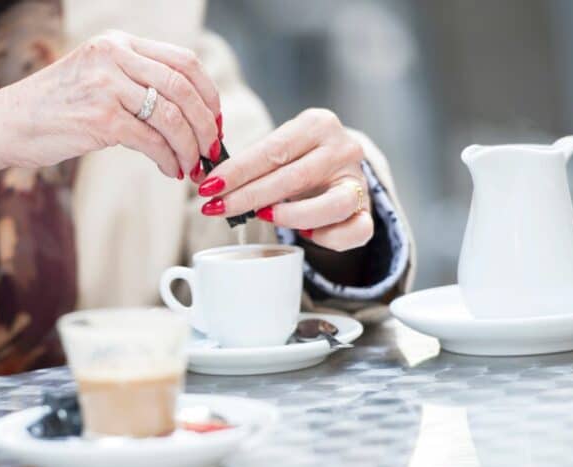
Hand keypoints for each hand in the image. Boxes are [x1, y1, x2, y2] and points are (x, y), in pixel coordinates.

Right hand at [0, 30, 221, 176]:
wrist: (6, 124)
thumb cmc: (53, 107)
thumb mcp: (95, 76)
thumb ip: (134, 81)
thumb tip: (185, 111)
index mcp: (118, 44)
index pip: (184, 61)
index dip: (208, 93)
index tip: (214, 119)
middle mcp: (114, 57)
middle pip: (184, 88)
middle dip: (206, 124)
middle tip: (211, 148)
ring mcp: (107, 86)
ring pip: (172, 117)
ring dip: (190, 147)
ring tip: (191, 165)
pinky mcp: (100, 118)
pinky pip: (152, 141)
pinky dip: (168, 160)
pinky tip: (169, 170)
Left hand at [196, 109, 372, 250]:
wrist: (341, 169)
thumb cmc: (298, 160)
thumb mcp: (277, 150)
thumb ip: (249, 163)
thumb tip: (204, 181)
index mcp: (318, 124)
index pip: (272, 150)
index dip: (237, 171)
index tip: (208, 187)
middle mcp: (344, 148)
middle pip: (293, 177)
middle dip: (248, 196)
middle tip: (217, 208)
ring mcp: (359, 180)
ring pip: (331, 205)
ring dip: (290, 216)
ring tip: (262, 217)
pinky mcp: (368, 211)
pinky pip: (354, 231)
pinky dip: (327, 237)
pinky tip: (304, 234)